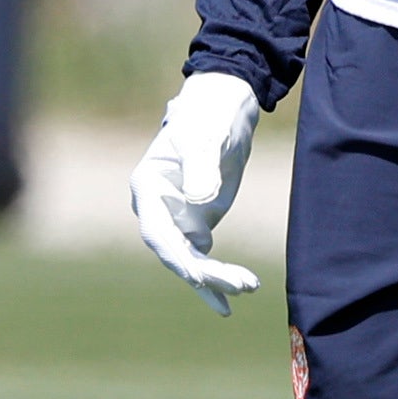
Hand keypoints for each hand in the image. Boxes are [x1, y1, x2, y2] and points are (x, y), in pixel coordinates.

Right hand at [130, 73, 264, 313]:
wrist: (223, 109)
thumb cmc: (208, 117)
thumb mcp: (206, 138)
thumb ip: (201, 167)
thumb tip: (200, 199)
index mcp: (148, 187)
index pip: (157, 232)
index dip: (175, 256)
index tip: (197, 275)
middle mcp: (156, 209)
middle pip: (176, 252)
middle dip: (206, 272)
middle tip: (240, 285)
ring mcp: (176, 219)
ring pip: (191, 259)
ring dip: (216, 278)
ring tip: (250, 287)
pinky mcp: (196, 223)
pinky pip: (203, 257)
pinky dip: (219, 274)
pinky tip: (241, 290)